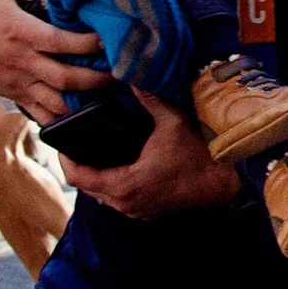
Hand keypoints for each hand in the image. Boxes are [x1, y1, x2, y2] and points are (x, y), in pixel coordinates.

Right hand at [0, 0, 107, 117]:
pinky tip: (87, 112)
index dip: (90, 43)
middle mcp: (23, 61)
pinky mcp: (16, 96)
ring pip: (58, 102)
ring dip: (87, 101)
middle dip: (99, 78)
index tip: (111, 38)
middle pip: (68, 78)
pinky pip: (43, 115)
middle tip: (124, 71)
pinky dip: (66, 117)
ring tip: (111, 92)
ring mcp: (20, 83)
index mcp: (20, 32)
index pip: (62, 42)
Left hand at [57, 88, 239, 219]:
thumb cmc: (199, 155)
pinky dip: (114, 186)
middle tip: (78, 145)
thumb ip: (150, 99)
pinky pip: (119, 202)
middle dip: (81, 167)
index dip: (66, 161)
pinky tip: (121, 167)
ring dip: (97, 178)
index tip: (63, 145)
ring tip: (97, 154)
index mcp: (125, 184)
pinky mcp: (148, 212)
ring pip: (103, 197)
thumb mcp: (173, 122)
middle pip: (87, 189)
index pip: (79, 178)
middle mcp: (126, 204)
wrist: (224, 183)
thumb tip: (134, 76)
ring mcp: (137, 211)